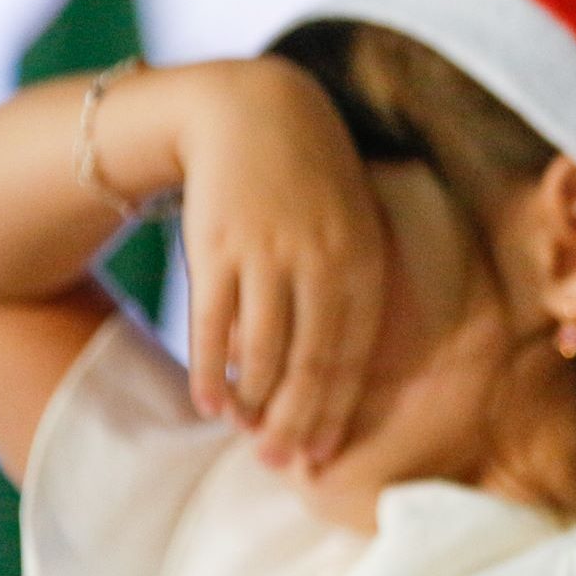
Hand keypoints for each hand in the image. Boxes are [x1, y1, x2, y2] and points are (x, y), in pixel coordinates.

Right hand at [171, 58, 387, 467]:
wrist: (251, 109)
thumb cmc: (308, 176)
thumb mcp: (352, 222)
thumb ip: (350, 286)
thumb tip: (333, 366)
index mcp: (365, 259)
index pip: (354, 355)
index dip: (337, 411)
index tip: (322, 455)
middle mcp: (322, 262)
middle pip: (312, 364)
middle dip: (298, 423)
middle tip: (282, 465)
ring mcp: (268, 255)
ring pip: (264, 353)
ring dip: (254, 403)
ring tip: (247, 436)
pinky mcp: (218, 248)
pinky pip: (215, 327)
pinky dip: (212, 370)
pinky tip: (210, 402)